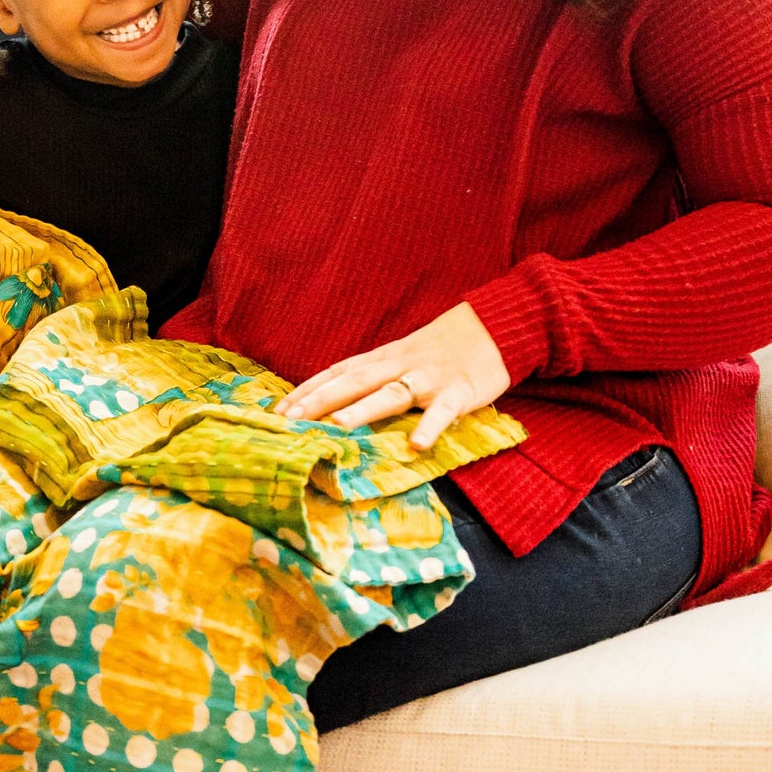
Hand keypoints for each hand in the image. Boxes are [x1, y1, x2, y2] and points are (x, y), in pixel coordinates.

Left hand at [276, 303, 512, 451]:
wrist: (494, 326)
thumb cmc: (442, 347)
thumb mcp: (402, 356)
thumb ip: (374, 376)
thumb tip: (335, 400)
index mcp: (383, 358)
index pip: (337, 372)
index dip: (307, 390)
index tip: (277, 409)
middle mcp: (399, 365)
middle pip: (353, 382)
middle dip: (319, 400)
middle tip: (288, 421)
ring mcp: (429, 378)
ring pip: (391, 393)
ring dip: (363, 409)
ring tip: (336, 426)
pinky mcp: (460, 391)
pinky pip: (443, 411)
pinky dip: (430, 426)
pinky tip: (417, 445)